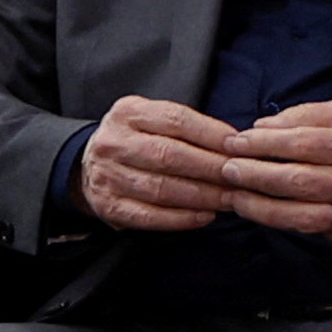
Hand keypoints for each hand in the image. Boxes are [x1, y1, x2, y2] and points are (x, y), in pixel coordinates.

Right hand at [75, 96, 239, 232]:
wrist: (88, 164)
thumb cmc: (136, 140)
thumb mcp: (153, 119)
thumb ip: (187, 127)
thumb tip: (236, 144)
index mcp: (128, 113)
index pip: (176, 120)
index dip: (212, 134)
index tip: (240, 147)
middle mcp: (113, 142)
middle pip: (170, 156)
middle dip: (212, 169)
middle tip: (243, 178)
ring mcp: (107, 176)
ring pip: (161, 188)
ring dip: (203, 196)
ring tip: (232, 199)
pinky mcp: (108, 206)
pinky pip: (149, 216)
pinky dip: (181, 218)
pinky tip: (205, 216)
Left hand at [219, 100, 331, 248]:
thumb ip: (306, 116)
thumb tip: (262, 127)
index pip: (302, 144)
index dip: (263, 144)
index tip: (235, 142)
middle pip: (296, 182)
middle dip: (254, 176)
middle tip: (226, 170)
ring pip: (300, 216)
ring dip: (261, 208)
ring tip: (235, 197)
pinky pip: (312, 232)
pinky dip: (285, 223)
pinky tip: (264, 213)